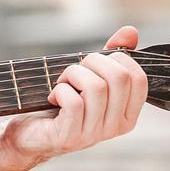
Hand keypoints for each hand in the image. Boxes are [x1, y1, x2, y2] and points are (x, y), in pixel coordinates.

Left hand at [0, 26, 147, 168]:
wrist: (30, 134)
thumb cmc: (61, 103)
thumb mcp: (89, 78)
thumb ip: (111, 58)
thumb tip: (130, 32)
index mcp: (126, 114)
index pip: (139, 78)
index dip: (119, 58)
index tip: (96, 62)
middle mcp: (115, 127)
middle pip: (119, 77)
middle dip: (92, 62)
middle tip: (75, 70)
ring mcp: (94, 135)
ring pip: (96, 87)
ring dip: (73, 75)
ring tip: (63, 83)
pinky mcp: (71, 138)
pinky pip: (73, 102)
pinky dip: (60, 90)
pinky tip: (53, 97)